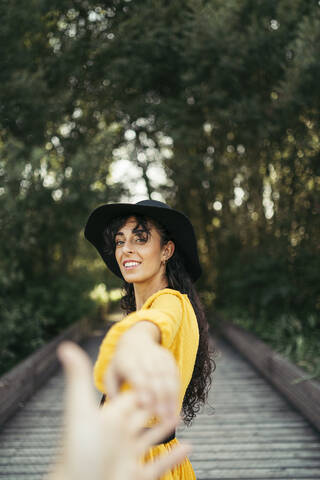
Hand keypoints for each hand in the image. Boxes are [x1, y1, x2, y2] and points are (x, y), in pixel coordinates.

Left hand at [47, 341, 190, 479]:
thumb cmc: (76, 450)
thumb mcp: (80, 409)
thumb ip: (78, 377)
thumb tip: (65, 346)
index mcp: (108, 420)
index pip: (131, 398)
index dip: (145, 387)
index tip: (158, 375)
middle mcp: (118, 437)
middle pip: (143, 416)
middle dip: (159, 404)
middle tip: (174, 395)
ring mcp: (127, 457)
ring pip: (152, 439)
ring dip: (167, 427)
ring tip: (182, 416)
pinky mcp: (135, 477)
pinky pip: (159, 465)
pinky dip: (174, 457)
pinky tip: (189, 447)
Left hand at [106, 327, 179, 419]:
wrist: (135, 340)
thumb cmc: (122, 363)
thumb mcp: (111, 374)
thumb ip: (113, 392)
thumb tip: (118, 408)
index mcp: (127, 361)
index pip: (137, 375)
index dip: (143, 389)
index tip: (147, 405)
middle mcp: (144, 357)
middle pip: (155, 377)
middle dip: (160, 397)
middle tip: (162, 416)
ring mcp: (158, 356)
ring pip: (168, 377)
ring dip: (171, 397)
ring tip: (171, 415)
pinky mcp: (168, 358)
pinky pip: (175, 375)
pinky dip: (177, 391)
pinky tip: (175, 406)